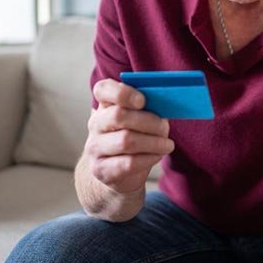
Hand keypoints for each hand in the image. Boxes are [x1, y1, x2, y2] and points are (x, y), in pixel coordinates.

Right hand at [85, 79, 174, 193]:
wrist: (118, 172)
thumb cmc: (135, 136)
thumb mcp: (140, 118)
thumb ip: (149, 107)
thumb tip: (166, 104)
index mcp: (105, 104)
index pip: (103, 90)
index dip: (123, 93)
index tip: (143, 100)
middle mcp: (95, 124)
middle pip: (118, 115)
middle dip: (149, 121)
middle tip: (165, 128)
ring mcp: (95, 147)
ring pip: (126, 141)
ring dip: (153, 142)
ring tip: (167, 145)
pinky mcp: (101, 170)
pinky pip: (128, 163)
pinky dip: (149, 158)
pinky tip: (158, 155)